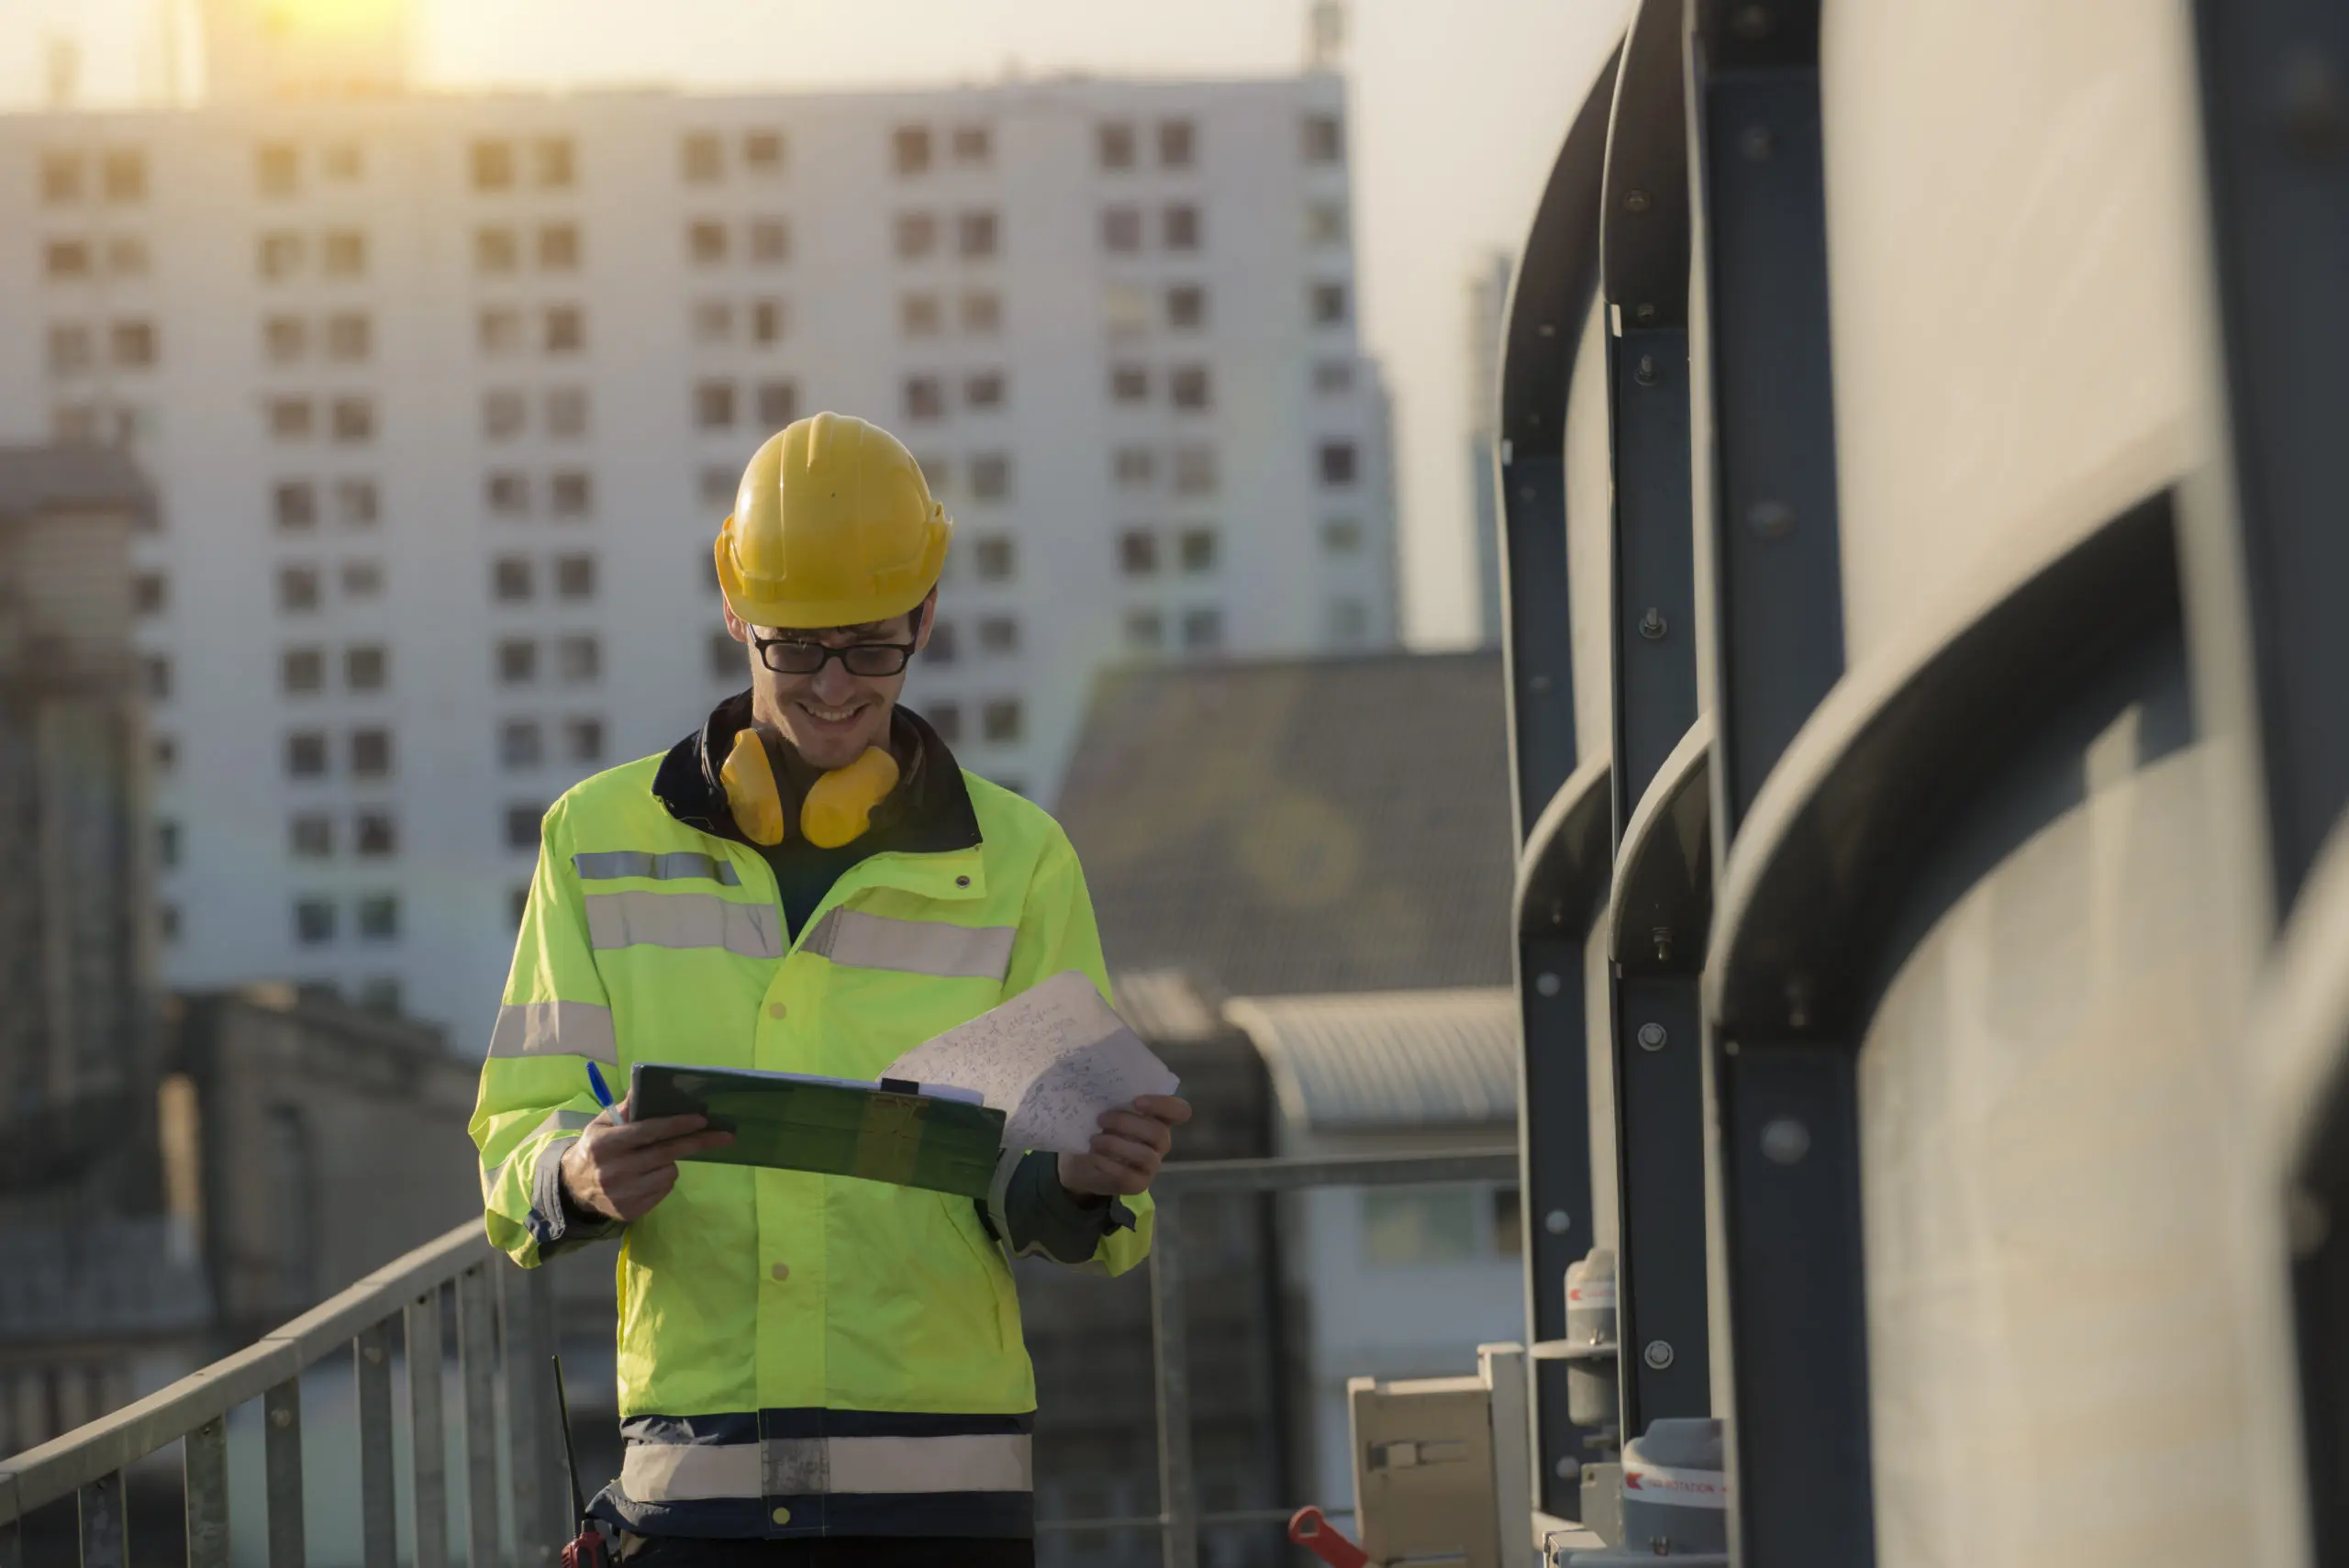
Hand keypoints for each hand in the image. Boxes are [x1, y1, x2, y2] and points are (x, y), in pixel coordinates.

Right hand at [559, 1097, 733, 1221]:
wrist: (574, 1187)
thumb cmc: (595, 1148)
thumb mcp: (602, 1124)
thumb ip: (626, 1108)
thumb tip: (643, 1086)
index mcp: (605, 1145)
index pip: (648, 1132)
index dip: (677, 1125)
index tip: (702, 1119)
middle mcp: (613, 1171)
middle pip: (666, 1154)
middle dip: (697, 1142)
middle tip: (724, 1136)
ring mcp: (621, 1195)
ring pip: (669, 1174)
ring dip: (670, 1164)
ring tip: (654, 1160)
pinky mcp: (630, 1212)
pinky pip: (664, 1191)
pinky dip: (663, 1181)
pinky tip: (648, 1177)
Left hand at [1057, 1095, 1192, 1198]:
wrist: (1083, 1163)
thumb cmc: (1101, 1129)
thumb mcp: (1108, 1110)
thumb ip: (1115, 1098)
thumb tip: (1102, 1080)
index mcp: (1159, 1119)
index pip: (1180, 1111)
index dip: (1163, 1104)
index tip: (1137, 1101)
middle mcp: (1161, 1142)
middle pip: (1158, 1132)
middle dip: (1127, 1123)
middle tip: (1101, 1118)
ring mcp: (1151, 1165)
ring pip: (1145, 1155)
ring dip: (1116, 1144)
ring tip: (1095, 1139)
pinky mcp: (1138, 1184)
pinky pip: (1128, 1175)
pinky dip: (1108, 1164)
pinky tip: (1094, 1156)